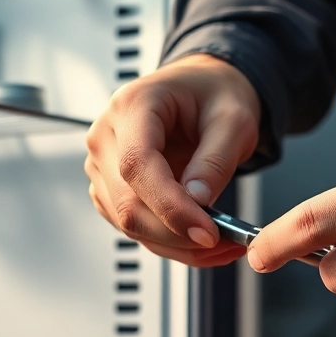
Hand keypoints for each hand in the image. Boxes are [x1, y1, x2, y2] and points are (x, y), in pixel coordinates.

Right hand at [85, 54, 260, 266]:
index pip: (137, 166)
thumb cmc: (213, 95)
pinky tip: (200, 238)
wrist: (201, 91)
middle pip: (128, 204)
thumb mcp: (233, 120)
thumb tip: (198, 202)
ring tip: (221, 243)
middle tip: (224, 243)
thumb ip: (215, 161)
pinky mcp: (111, 190)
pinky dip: (170, 242)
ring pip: (130, 224)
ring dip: (176, 245)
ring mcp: (103, 165)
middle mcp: (106, 136)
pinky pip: (135, 228)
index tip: (206, 232)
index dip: (170, 206)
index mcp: (132, 106)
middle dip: (178, 234)